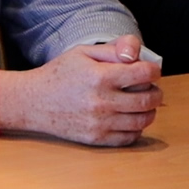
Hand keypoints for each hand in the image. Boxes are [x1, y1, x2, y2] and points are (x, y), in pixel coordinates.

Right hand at [10, 43, 162, 145]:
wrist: (32, 102)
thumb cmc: (58, 75)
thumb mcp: (82, 53)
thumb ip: (113, 49)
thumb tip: (138, 54)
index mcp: (99, 77)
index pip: (144, 74)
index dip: (153, 70)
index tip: (151, 70)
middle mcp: (101, 102)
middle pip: (149, 99)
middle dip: (156, 91)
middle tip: (149, 88)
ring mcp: (99, 123)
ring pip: (143, 120)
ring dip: (149, 110)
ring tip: (140, 103)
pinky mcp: (96, 138)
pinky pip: (130, 137)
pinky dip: (136, 127)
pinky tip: (128, 117)